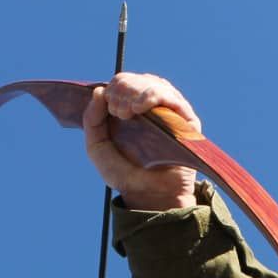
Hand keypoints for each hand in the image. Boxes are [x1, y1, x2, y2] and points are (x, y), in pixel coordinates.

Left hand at [83, 72, 200, 210]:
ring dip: (136, 91)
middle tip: (117, 110)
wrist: (148, 197)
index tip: (108, 104)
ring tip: (127, 111)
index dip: (115, 87)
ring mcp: (170, 114)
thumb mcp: (97, 148)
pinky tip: (141, 106)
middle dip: (123, 89)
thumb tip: (99, 91)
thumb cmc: (125, 175)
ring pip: (154, 85)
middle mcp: (152, 109)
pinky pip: (172, 98)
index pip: (124, 83)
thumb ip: (91, 120)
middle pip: (138, 80)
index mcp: (131, 111)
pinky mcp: (186, 122)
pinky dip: (154, 96)